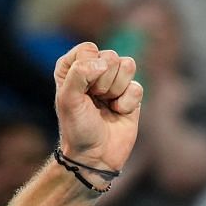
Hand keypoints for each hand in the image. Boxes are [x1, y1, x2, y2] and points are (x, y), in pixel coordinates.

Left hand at [52, 42, 141, 172]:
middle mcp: (92, 71)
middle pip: (110, 56)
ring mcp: (113, 81)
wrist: (95, 156)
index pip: (88, 49)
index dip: (88, 69)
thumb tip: (104, 63)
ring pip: (128, 65)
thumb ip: (78, 73)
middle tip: (94, 101)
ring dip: (116, 90)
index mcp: (71, 68)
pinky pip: (138, 86)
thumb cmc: (77, 128)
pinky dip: (127, 103)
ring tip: (106, 106)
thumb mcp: (68, 100)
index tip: (81, 91)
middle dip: (103, 82)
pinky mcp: (131, 94)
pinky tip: (118, 113)